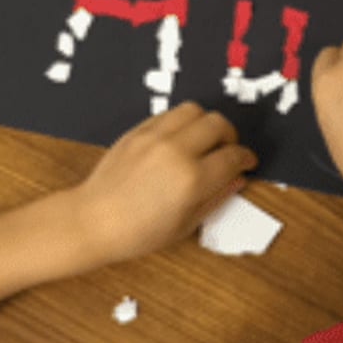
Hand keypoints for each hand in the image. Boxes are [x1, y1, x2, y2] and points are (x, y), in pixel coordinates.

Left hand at [68, 102, 258, 266]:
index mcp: (192, 179)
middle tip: (228, 150)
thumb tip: (237, 179)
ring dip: (206, 123)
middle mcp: (176, 151)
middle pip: (219, 124)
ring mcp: (155, 137)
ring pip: (195, 110)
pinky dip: (182, 123)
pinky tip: (180, 140)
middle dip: (230, 137)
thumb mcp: (185, 225)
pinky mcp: (138, 131)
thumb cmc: (139, 232)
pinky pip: (170, 114)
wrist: (94, 220)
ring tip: (204, 140)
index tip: (247, 162)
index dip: (246, 158)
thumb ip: (216, 198)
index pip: (233, 157)